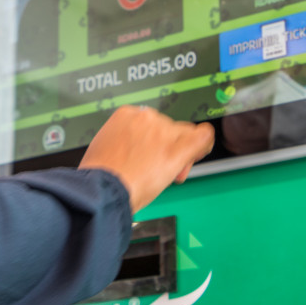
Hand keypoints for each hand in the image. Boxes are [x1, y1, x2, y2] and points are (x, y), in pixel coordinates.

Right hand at [79, 105, 214, 212]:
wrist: (102, 189)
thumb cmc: (100, 175)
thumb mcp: (104, 146)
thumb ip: (124, 141)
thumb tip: (136, 149)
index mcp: (126, 115)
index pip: (150, 122)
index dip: (153, 139)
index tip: (150, 153)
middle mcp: (146, 118)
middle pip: (168, 127)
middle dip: (167, 146)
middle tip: (159, 168)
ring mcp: (163, 131)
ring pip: (184, 134)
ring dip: (180, 151)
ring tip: (169, 172)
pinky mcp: (176, 148)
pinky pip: (202, 137)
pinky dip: (204, 144)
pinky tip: (200, 152)